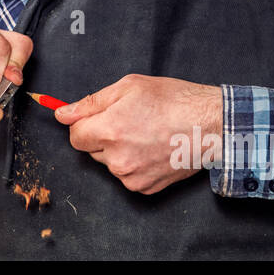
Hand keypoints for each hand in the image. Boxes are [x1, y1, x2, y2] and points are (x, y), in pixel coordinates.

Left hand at [54, 74, 222, 193]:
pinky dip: (134, 164)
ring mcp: (132, 176)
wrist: (211, 125)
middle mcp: (118, 159)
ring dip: (118, 150)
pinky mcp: (145, 188)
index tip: (101, 117)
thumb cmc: (174, 100)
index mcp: (110, 131)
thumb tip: (62, 114)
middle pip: (92, 150)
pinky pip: (126, 175)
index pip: (75, 136)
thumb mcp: (129, 87)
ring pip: (109, 163)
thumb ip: (91, 102)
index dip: (86, 123)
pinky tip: (152, 148)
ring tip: (145, 133)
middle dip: (103, 136)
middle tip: (130, 121)